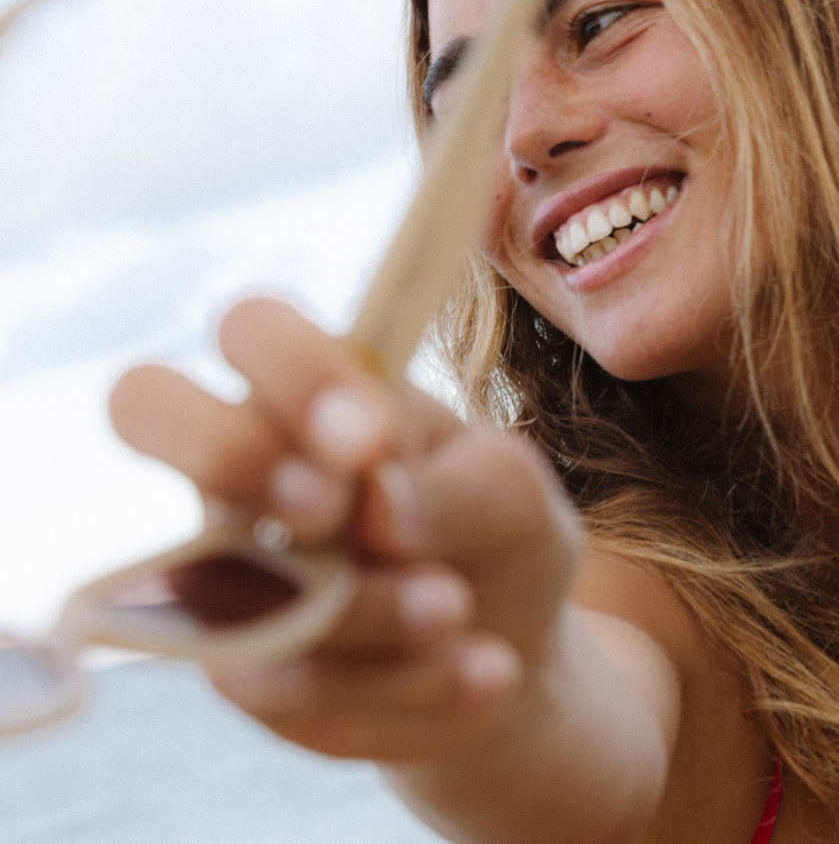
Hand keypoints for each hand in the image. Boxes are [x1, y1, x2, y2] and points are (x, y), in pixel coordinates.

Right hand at [108, 297, 581, 759]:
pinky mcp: (243, 668)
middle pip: (144, 402)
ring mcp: (224, 568)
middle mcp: (244, 469)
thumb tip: (377, 509)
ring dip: (369, 611)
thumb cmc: (498, 537)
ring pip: (232, 581)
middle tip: (331, 514)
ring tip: (460, 615)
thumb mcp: (516, 498)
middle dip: (232, 457)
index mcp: (316, 393)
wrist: (508, 652)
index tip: (372, 440)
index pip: (253, 328)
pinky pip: (284, 685)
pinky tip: (479, 674)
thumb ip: (463, 489)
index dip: (294, 371)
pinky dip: (394, 687)